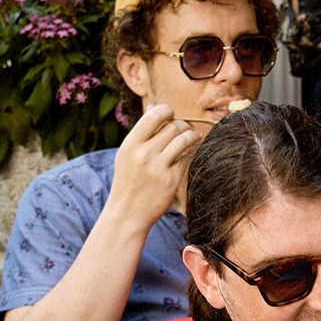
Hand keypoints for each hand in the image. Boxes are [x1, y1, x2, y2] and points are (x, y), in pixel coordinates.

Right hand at [102, 104, 197, 233]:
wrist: (127, 213)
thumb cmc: (128, 181)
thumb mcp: (127, 154)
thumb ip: (141, 132)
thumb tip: (153, 107)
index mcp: (130, 145)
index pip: (155, 115)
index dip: (167, 111)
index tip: (170, 115)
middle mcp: (144, 154)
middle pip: (173, 126)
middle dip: (182, 125)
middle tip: (184, 129)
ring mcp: (158, 168)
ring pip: (184, 139)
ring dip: (192, 135)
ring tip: (193, 136)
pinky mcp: (171, 180)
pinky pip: (186, 158)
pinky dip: (189, 152)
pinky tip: (188, 153)